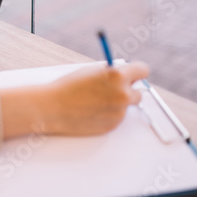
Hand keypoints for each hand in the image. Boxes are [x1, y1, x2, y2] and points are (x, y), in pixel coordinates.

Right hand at [1, 61, 149, 138]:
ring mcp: (119, 112)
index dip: (136, 72)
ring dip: (116, 104)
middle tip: (113, 90)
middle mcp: (123, 94)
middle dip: (128, 91)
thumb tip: (124, 77)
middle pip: (138, 92)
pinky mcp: (112, 125)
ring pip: (126, 107)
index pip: (143, 70)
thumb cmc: (68, 87)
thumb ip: (111, 74)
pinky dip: (107, 115)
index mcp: (118, 76)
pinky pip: (116, 118)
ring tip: (93, 101)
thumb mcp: (91, 72)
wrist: (52, 108)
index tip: (133, 74)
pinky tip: (91, 111)